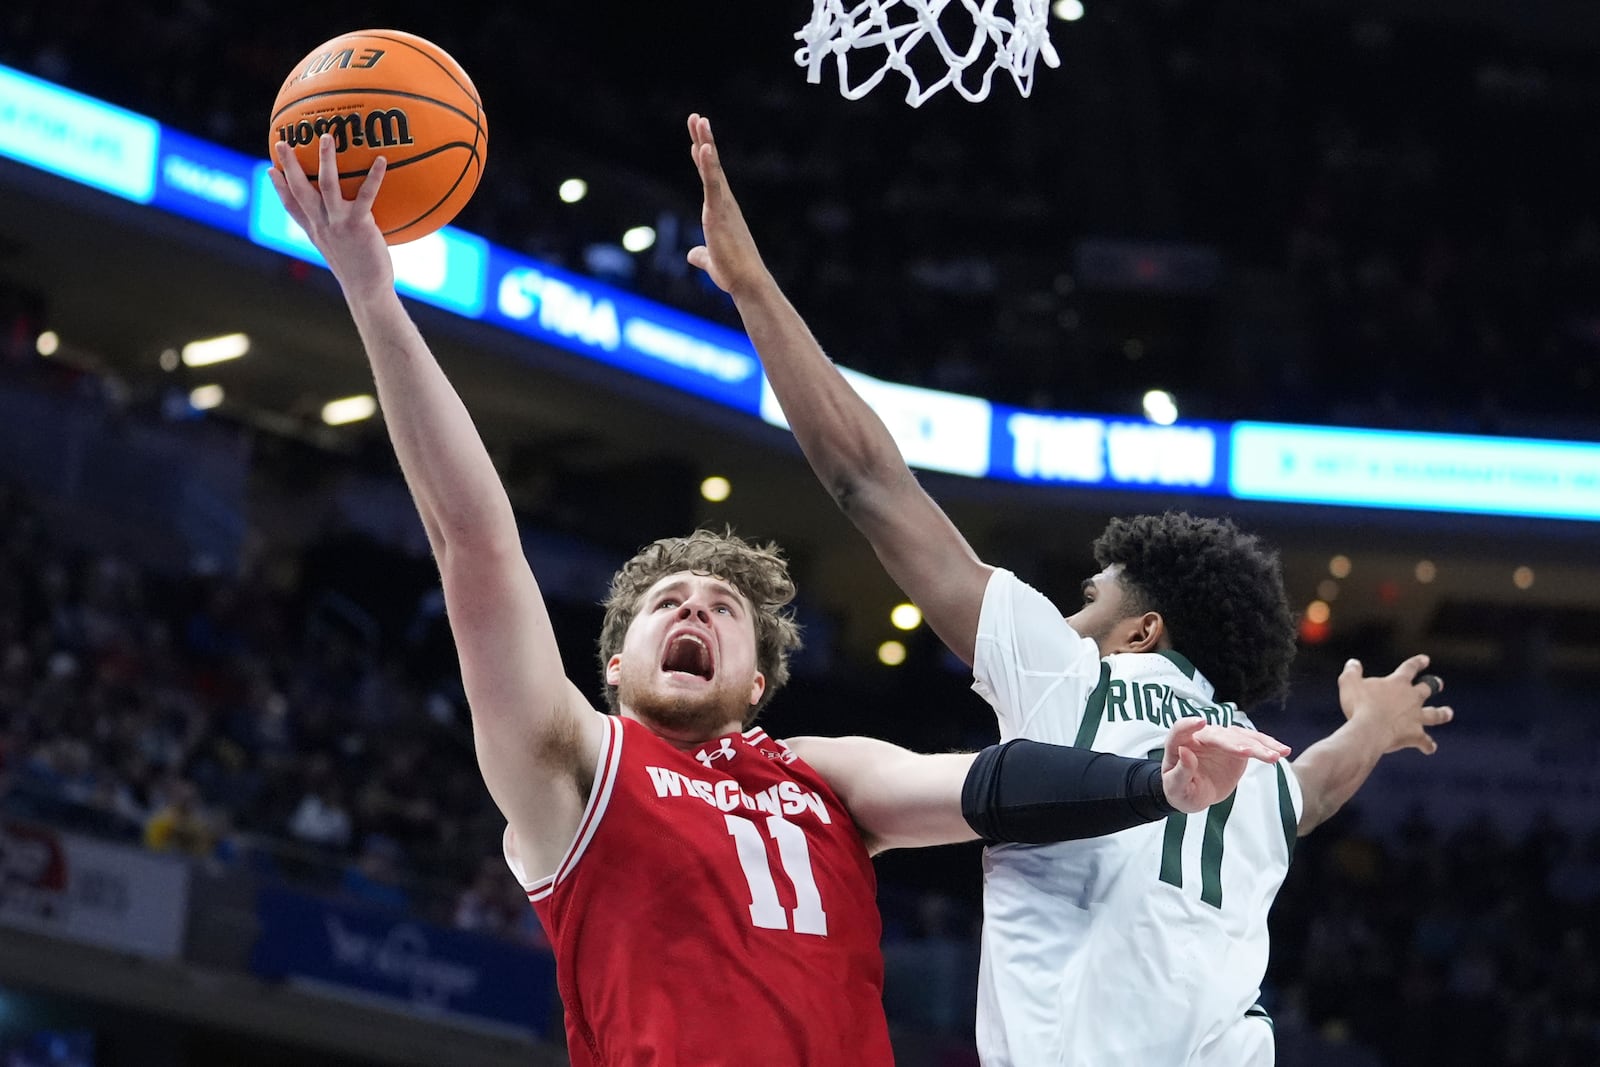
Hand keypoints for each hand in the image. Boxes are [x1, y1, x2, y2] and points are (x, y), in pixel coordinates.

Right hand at [268, 134, 393, 299]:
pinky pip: (366, 195)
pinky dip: (374, 177)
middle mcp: (321, 225)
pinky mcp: (358, 225)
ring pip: (327, 186)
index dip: (278, 187)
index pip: (291, 206)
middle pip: (300, 190)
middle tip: (282, 142)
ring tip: (326, 137)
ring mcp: (337, 224)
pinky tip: (381, 160)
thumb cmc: (359, 270)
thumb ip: (338, 233)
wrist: (367, 290)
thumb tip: (349, 220)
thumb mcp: (342, 250)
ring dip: (325, 160)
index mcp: (315, 231)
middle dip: (289, 165)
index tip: (270, 168)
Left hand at [685, 114, 769, 297]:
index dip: (703, 159)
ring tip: (699, 120)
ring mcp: (722, 206)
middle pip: (710, 165)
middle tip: (697, 117)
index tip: (697, 140)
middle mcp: (724, 204)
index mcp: (722, 212)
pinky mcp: (717, 212)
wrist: (747, 282)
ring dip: (705, 142)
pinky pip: (712, 183)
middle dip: (703, 140)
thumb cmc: (733, 273)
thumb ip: (701, 255)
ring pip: (711, 167)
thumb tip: (693, 255)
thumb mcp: (711, 262)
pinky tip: (702, 147)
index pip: (710, 179)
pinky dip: (707, 164)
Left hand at [1160, 718, 1290, 813]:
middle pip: (1219, 735)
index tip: (1201, 722)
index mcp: (1179, 743)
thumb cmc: (1179, 789)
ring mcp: (1221, 740)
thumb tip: (1186, 752)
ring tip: (1276, 755)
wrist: (1193, 793)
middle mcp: (1201, 736)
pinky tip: (1283, 751)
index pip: (1181, 729)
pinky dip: (1268, 747)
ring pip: (1241, 738)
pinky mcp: (1237, 747)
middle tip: (1249, 752)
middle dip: (1235, 743)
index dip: (1189, 725)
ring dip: (1259, 746)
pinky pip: (1254, 743)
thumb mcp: (1175, 788)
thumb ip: (1180, 772)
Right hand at [1338, 654, 1453, 754]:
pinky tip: (1430, 748)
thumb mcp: (1349, 683)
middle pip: (1426, 689)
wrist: (1370, 730)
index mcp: (1397, 683)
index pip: (1409, 668)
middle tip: (1439, 683)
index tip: (1425, 659)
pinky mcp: (1415, 735)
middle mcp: (1412, 698)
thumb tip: (1353, 663)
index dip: (1417, 663)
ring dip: (1442, 713)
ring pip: (1434, 714)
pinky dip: (1427, 745)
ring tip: (1448, 713)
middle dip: (1433, 685)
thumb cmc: (1359, 705)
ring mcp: (1416, 717)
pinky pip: (1425, 741)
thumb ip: (1352, 672)